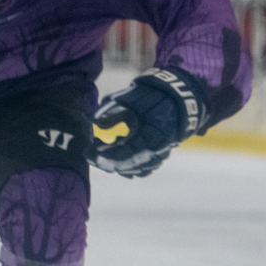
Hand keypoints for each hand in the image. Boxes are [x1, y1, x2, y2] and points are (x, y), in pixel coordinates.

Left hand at [90, 67, 208, 177]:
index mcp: (150, 138)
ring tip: (101, 146)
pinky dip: (127, 163)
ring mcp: (159, 153)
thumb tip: (92, 120)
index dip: (102, 158)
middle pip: (126, 167)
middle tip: (89, 150)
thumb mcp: (130, 99)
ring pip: (134, 169)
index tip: (86, 150)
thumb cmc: (153, 96)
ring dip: (114, 162)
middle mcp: (156, 151)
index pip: (122, 158)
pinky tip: (115, 148)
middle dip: (104, 161)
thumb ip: (111, 111)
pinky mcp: (158, 152)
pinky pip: (142, 166)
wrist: (178, 96)